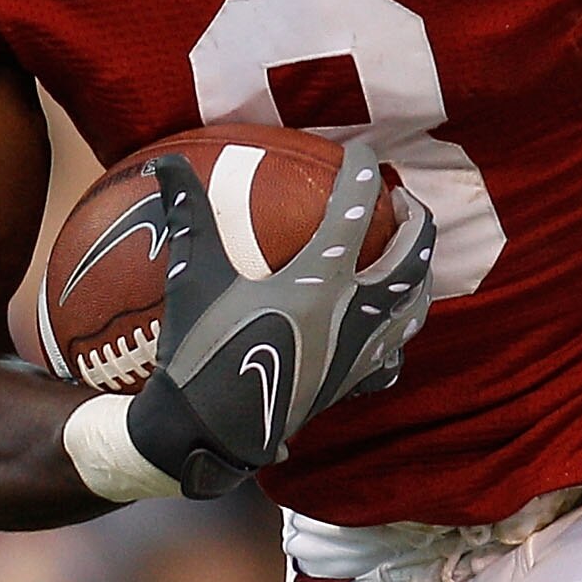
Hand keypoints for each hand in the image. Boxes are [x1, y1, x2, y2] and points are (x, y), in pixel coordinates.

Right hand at [127, 139, 434, 499]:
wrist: (209, 429)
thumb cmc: (200, 349)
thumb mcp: (192, 276)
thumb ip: (188, 214)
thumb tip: (161, 163)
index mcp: (317, 280)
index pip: (354, 210)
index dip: (362, 172)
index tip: (361, 151)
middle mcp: (351, 314)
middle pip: (410, 260)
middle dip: (418, 223)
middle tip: (404, 201)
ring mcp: (358, 352)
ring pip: (413, 307)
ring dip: (420, 274)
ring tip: (412, 255)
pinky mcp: (352, 382)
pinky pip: (393, 355)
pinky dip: (399, 332)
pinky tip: (390, 324)